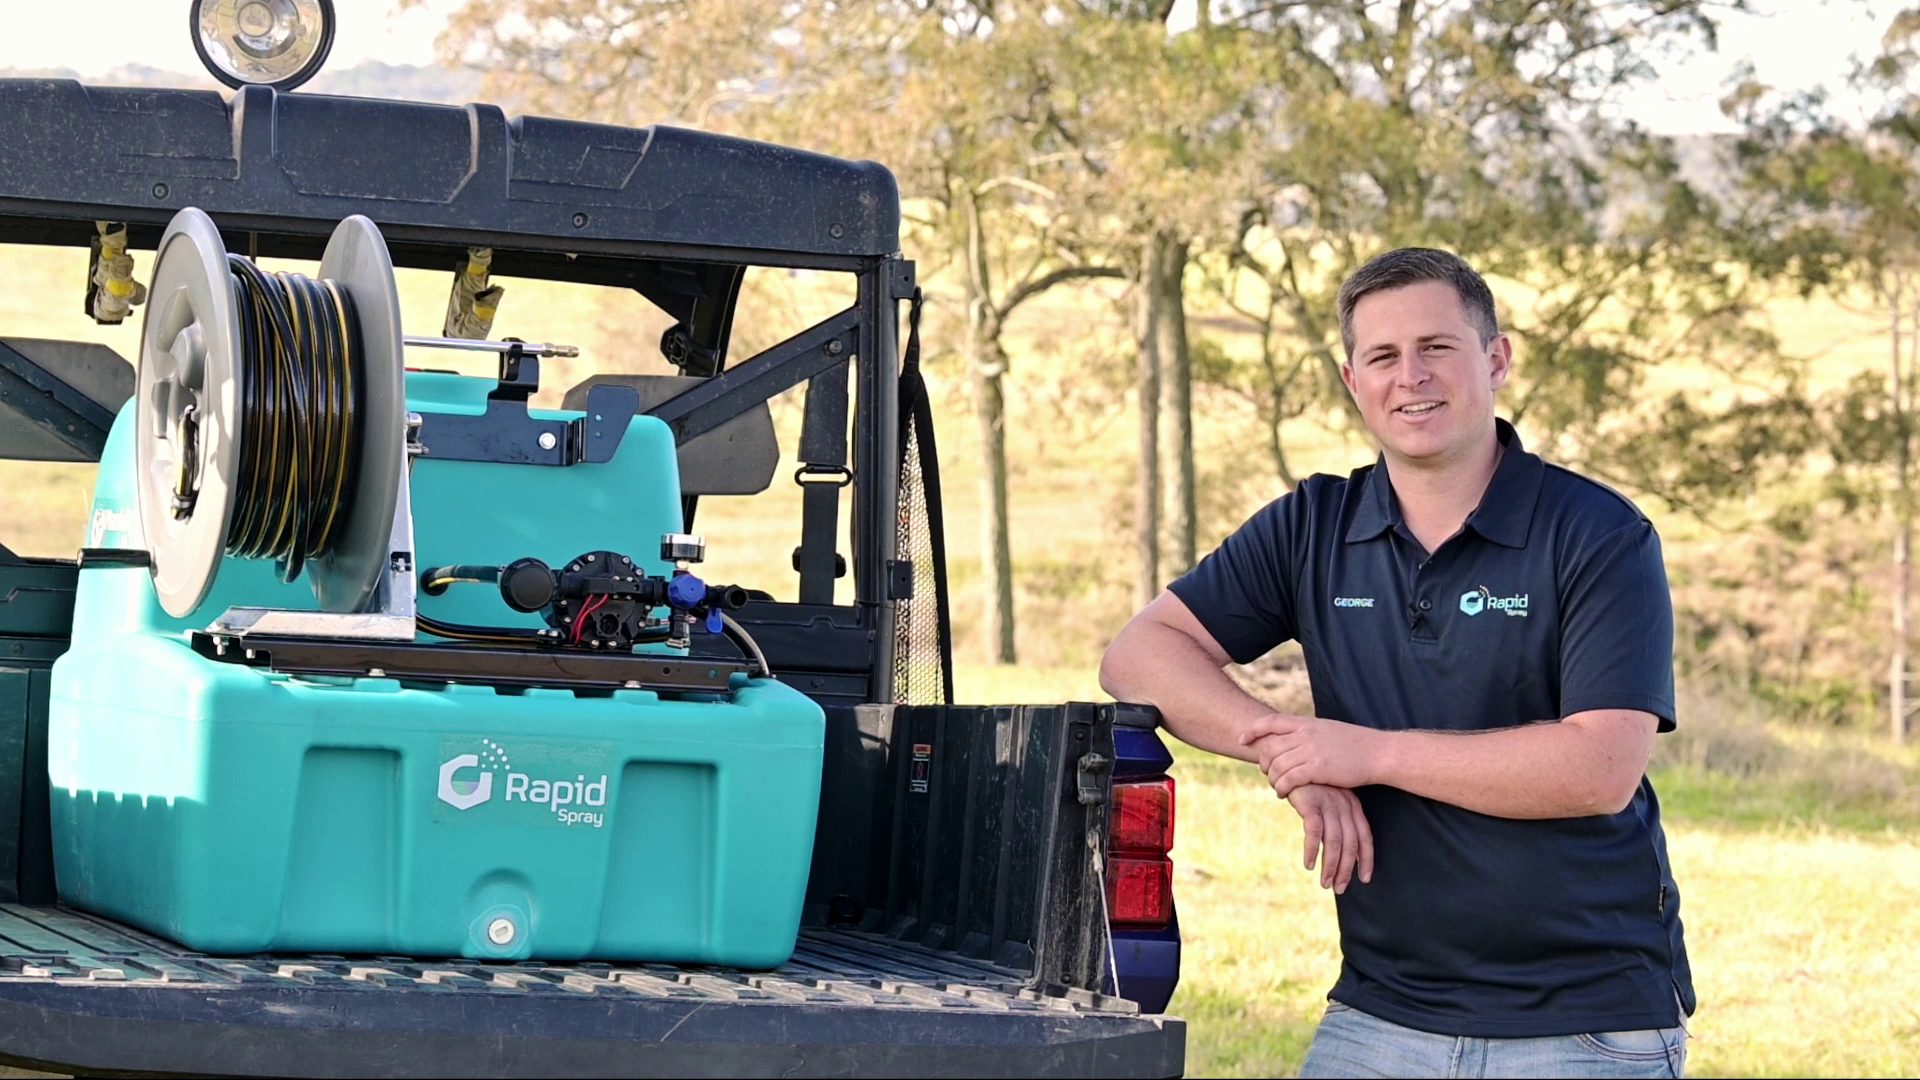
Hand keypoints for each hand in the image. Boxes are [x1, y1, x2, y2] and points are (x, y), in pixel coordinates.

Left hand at [1241, 713, 1381, 796]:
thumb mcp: (1328, 730)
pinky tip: (1283, 793)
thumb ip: (1308, 732)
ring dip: (1272, 779)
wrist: (1377, 753)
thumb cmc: (1355, 744)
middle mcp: (1306, 734)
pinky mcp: (1317, 768)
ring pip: (1277, 765)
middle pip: (1270, 747)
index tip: (1243, 740)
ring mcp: (1311, 750)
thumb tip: (1293, 736)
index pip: (1271, 721)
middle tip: (1266, 773)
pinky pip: (1289, 779)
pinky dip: (1281, 787)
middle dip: (1263, 762)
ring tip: (1276, 787)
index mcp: (1307, 722)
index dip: (1254, 730)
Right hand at [1284, 782, 1374, 892]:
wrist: (1291, 759)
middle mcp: (1344, 806)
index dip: (1366, 859)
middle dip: (1346, 869)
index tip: (1365, 878)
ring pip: (1334, 842)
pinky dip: (1312, 850)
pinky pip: (1314, 832)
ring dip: (1330, 866)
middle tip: (1339, 888)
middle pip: (1350, 844)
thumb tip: (1338, 847)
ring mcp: (1328, 804)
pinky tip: (1308, 864)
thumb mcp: (1329, 799)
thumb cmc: (1310, 783)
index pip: (1365, 837)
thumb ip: (1336, 819)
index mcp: (1352, 806)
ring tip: (1325, 883)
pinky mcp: (1310, 803)